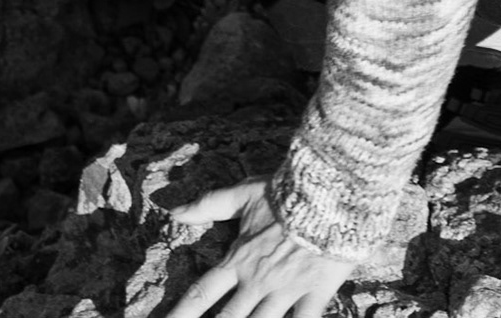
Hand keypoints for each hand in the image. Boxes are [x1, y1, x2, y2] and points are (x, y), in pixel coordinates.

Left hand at [167, 179, 354, 317]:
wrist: (328, 195)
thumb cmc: (284, 194)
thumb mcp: (243, 194)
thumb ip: (208, 205)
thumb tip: (173, 210)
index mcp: (237, 260)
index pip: (201, 294)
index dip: (181, 314)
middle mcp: (257, 282)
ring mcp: (285, 291)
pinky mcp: (314, 294)